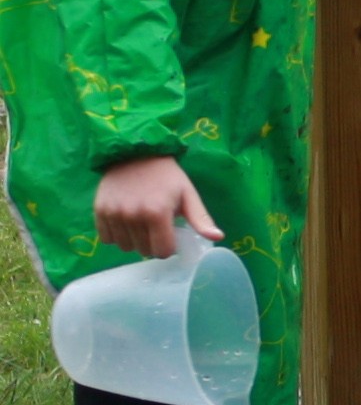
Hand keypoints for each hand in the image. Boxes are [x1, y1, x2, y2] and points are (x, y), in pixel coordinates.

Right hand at [93, 157, 218, 257]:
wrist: (135, 152)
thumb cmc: (167, 176)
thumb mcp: (188, 194)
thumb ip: (201, 219)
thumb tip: (218, 238)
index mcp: (157, 213)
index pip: (162, 252)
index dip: (169, 247)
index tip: (170, 235)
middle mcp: (132, 216)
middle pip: (144, 251)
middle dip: (153, 244)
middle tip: (156, 227)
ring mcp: (113, 214)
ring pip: (125, 247)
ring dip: (134, 241)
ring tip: (141, 224)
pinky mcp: (99, 210)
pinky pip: (107, 238)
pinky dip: (117, 235)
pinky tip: (126, 223)